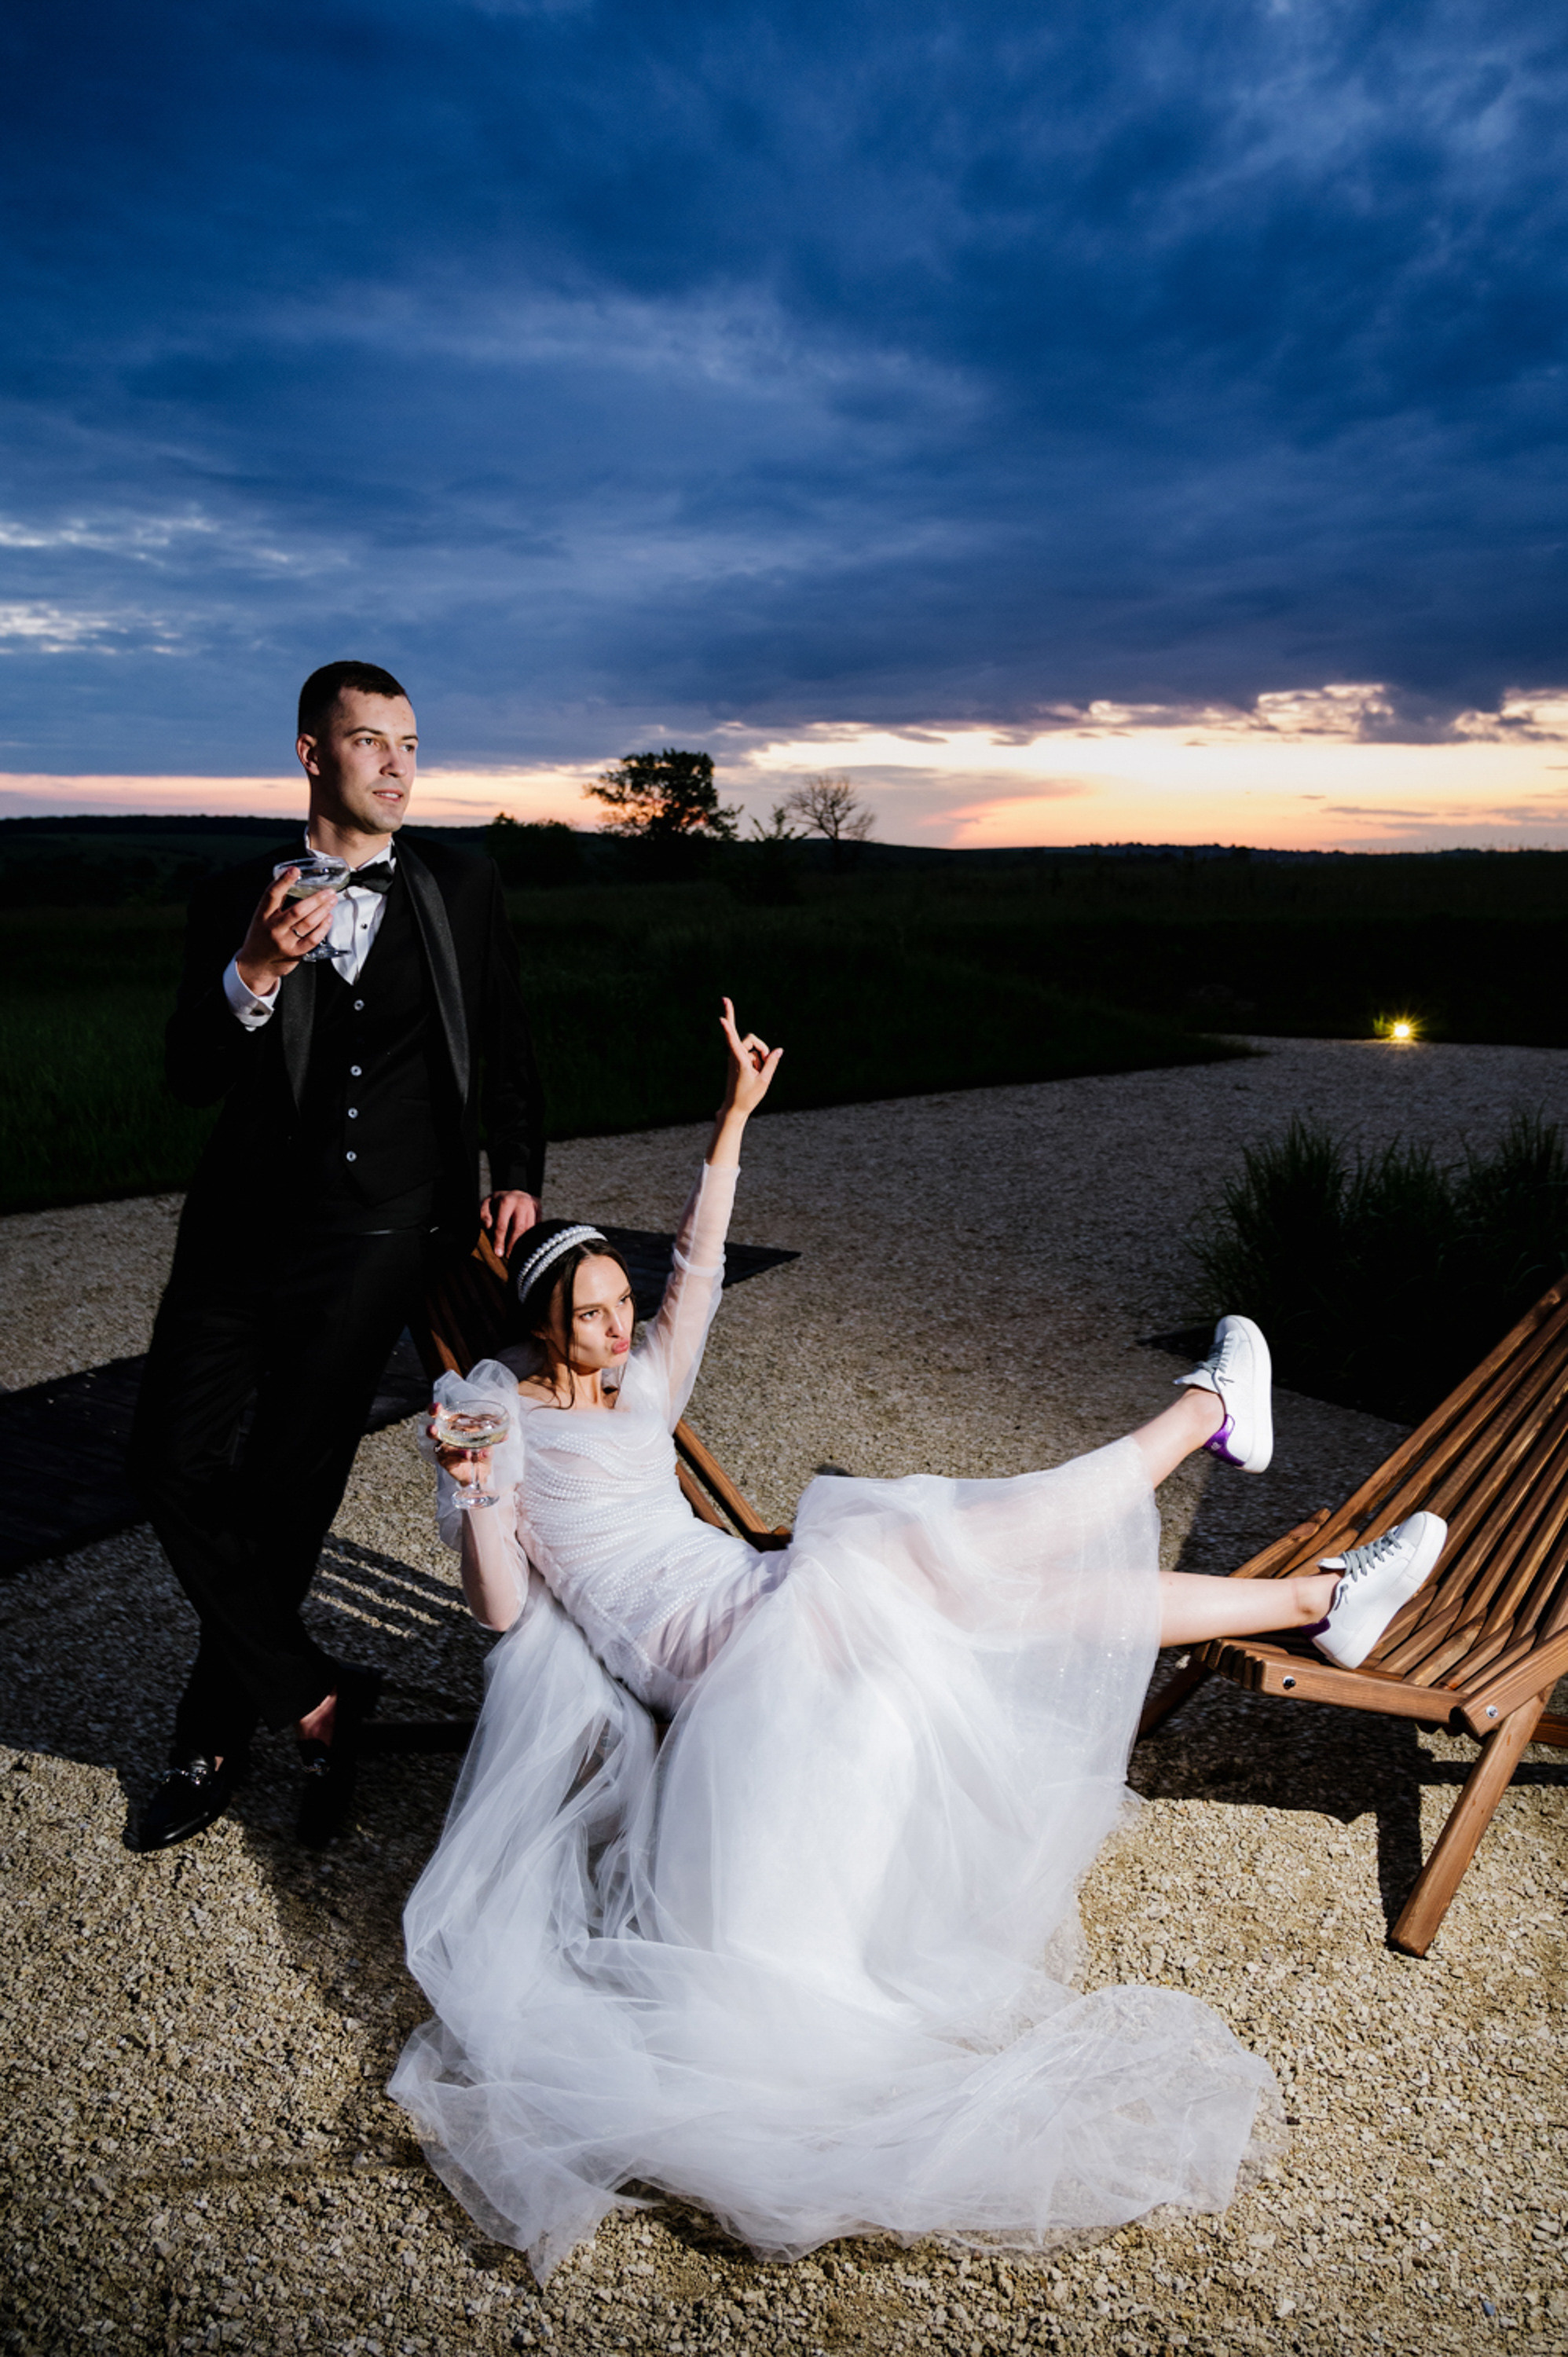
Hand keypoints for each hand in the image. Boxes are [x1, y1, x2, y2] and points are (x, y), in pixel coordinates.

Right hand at [235, 869, 338, 996]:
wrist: (255, 965)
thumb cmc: (261, 938)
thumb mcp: (261, 918)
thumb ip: (275, 904)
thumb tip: (296, 883)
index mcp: (262, 915)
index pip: (272, 895)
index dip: (283, 881)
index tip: (295, 870)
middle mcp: (272, 928)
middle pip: (297, 910)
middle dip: (316, 899)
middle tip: (328, 891)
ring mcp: (284, 941)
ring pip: (307, 923)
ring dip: (323, 910)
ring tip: (332, 901)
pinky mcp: (294, 953)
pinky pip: (313, 939)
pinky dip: (323, 927)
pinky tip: (328, 918)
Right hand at [428, 1409, 493, 1492]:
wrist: (481, 1469)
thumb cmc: (480, 1446)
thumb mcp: (489, 1438)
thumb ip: (496, 1433)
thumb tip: (507, 1431)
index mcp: (452, 1424)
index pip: (440, 1414)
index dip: (435, 1410)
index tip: (437, 1407)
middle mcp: (444, 1436)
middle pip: (433, 1432)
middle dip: (432, 1430)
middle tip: (433, 1429)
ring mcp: (444, 1451)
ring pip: (443, 1450)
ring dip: (455, 1451)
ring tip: (468, 1453)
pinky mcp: (447, 1464)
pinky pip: (452, 1461)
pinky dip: (462, 1459)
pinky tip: (470, 1458)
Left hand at [481, 1190, 540, 1258]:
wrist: (513, 1192)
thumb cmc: (497, 1202)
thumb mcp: (486, 1204)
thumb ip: (483, 1214)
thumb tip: (487, 1226)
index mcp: (506, 1201)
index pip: (502, 1225)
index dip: (500, 1241)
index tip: (498, 1254)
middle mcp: (522, 1202)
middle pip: (519, 1228)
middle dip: (513, 1245)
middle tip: (508, 1256)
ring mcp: (532, 1205)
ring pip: (530, 1228)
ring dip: (523, 1242)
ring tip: (517, 1252)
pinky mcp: (539, 1209)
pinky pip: (537, 1226)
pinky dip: (531, 1236)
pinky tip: (525, 1244)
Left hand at [717, 997, 782, 1119]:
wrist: (735, 1107)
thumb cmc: (749, 1096)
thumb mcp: (764, 1080)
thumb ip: (772, 1063)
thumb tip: (779, 1049)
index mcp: (739, 1061)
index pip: (733, 1041)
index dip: (728, 1028)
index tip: (720, 1018)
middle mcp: (734, 1056)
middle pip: (751, 1038)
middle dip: (761, 1047)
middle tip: (763, 1065)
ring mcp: (735, 1057)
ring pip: (752, 1048)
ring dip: (759, 1058)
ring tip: (757, 1075)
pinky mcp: (737, 1060)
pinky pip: (751, 1054)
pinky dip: (757, 1062)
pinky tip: (755, 1074)